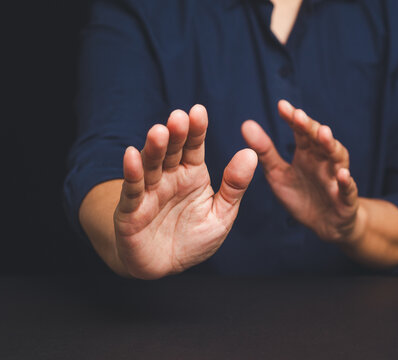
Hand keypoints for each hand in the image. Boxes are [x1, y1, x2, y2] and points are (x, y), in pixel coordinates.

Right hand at [114, 105, 256, 278]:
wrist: (167, 266)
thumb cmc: (194, 238)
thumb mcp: (222, 214)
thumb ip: (234, 186)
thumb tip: (251, 153)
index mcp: (192, 174)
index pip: (194, 147)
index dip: (196, 130)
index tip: (199, 111)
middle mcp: (169, 178)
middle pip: (171, 151)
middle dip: (175, 134)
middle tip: (179, 117)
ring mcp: (148, 192)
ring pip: (150, 166)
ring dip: (153, 149)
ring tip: (158, 132)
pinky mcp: (131, 211)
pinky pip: (131, 191)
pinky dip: (131, 173)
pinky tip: (132, 155)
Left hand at [241, 100, 362, 243]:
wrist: (323, 224)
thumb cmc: (300, 194)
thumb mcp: (277, 173)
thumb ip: (264, 151)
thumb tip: (246, 124)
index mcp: (307, 153)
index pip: (301, 132)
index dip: (293, 119)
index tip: (282, 106)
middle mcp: (324, 161)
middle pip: (319, 140)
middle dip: (310, 127)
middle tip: (299, 116)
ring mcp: (336, 178)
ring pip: (337, 158)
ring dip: (331, 146)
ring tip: (323, 134)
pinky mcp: (345, 200)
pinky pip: (347, 190)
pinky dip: (346, 182)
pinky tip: (342, 174)